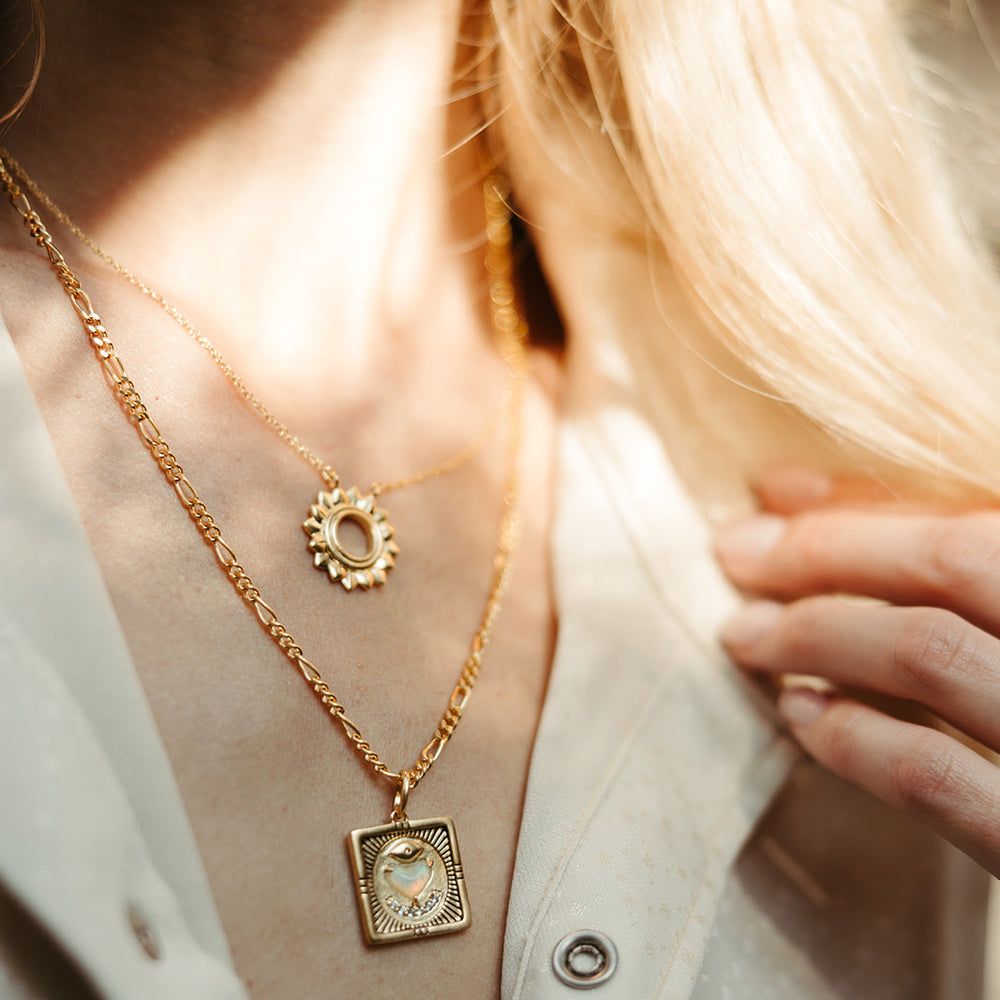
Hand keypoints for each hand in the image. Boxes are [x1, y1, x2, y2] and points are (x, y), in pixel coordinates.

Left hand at [716, 465, 999, 876]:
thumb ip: (948, 554)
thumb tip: (795, 493)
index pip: (976, 513)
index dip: (862, 500)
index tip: (772, 497)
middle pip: (955, 561)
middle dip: (824, 552)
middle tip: (737, 554)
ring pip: (931, 653)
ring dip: (817, 634)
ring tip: (748, 635)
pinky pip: (939, 777)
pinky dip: (854, 738)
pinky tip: (802, 717)